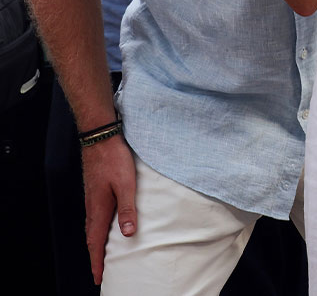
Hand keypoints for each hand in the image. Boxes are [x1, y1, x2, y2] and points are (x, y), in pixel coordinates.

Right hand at [82, 134, 136, 283]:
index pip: (95, 243)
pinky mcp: (94, 188)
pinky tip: (104, 223)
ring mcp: (92, 197)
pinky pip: (94, 215)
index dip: (97, 262)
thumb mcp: (126, 184)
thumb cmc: (113, 159)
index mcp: (99, 209)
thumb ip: (128, 209)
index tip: (98, 278)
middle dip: (95, 256)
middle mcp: (92, 206)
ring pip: (92, 226)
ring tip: (101, 253)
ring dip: (95, 241)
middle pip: (91, 237)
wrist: (100, 137)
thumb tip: (128, 234)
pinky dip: (97, 227)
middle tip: (99, 271)